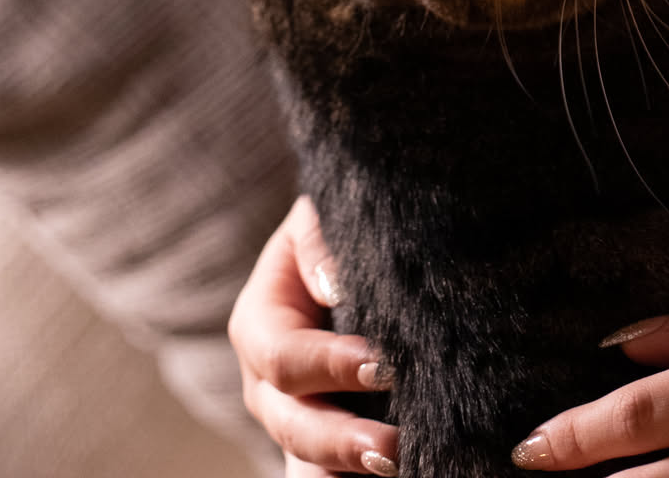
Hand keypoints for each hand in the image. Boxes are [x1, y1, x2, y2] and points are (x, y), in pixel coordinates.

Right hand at [227, 195, 400, 477]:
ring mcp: (298, 425)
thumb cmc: (338, 229)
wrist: (354, 256)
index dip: (329, 366)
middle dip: (342, 442)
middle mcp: (270, 388)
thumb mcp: (321, 215)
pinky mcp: (330, 449)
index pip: (285, 357)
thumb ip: (321, 240)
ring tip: (398, 472)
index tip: (383, 368)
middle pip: (294, 427)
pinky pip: (335, 476)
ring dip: (347, 474)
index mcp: (259, 326)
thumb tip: (333, 284)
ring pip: (308, 469)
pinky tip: (408, 472)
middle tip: (393, 449)